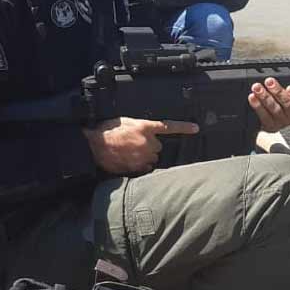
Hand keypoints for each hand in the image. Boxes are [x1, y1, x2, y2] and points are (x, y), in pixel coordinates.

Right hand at [83, 117, 198, 174]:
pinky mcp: (138, 167)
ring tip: (129, 153)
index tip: (195, 128)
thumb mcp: (125, 122)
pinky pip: (145, 167)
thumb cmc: (107, 131)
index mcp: (144, 127)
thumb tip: (146, 133)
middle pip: (158, 146)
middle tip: (135, 144)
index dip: (184, 127)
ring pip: (152, 158)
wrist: (94, 145)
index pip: (168, 126)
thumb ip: (140, 127)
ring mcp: (143, 156)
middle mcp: (147, 142)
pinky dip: (140, 165)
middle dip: (150, 145)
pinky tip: (128, 161)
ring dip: (145, 156)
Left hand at [248, 77, 289, 131]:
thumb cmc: (278, 102)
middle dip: (278, 92)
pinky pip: (264, 117)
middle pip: (288, 105)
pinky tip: (253, 98)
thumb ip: (283, 88)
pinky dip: (258, 106)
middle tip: (269, 82)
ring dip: (265, 97)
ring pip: (275, 110)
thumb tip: (275, 79)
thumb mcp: (284, 93)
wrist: (266, 119)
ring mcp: (282, 123)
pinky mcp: (271, 126)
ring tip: (257, 88)